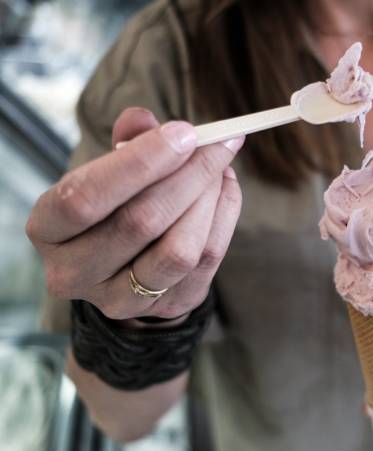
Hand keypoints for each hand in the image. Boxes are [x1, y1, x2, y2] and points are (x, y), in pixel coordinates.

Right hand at [26, 107, 243, 321]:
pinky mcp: (167, 308)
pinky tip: (226, 187)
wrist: (122, 266)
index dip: (140, 162)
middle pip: (140, 222)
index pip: (85, 197)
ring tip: (220, 166)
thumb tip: (145, 120)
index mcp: (47, 229)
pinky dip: (225, 217)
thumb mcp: (105, 171)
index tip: (184, 132)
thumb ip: (125, 141)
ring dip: (209, 199)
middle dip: (189, 175)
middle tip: (217, 143)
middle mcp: (75, 272)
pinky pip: (208, 261)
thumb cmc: (111, 205)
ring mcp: (121, 299)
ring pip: (180, 250)